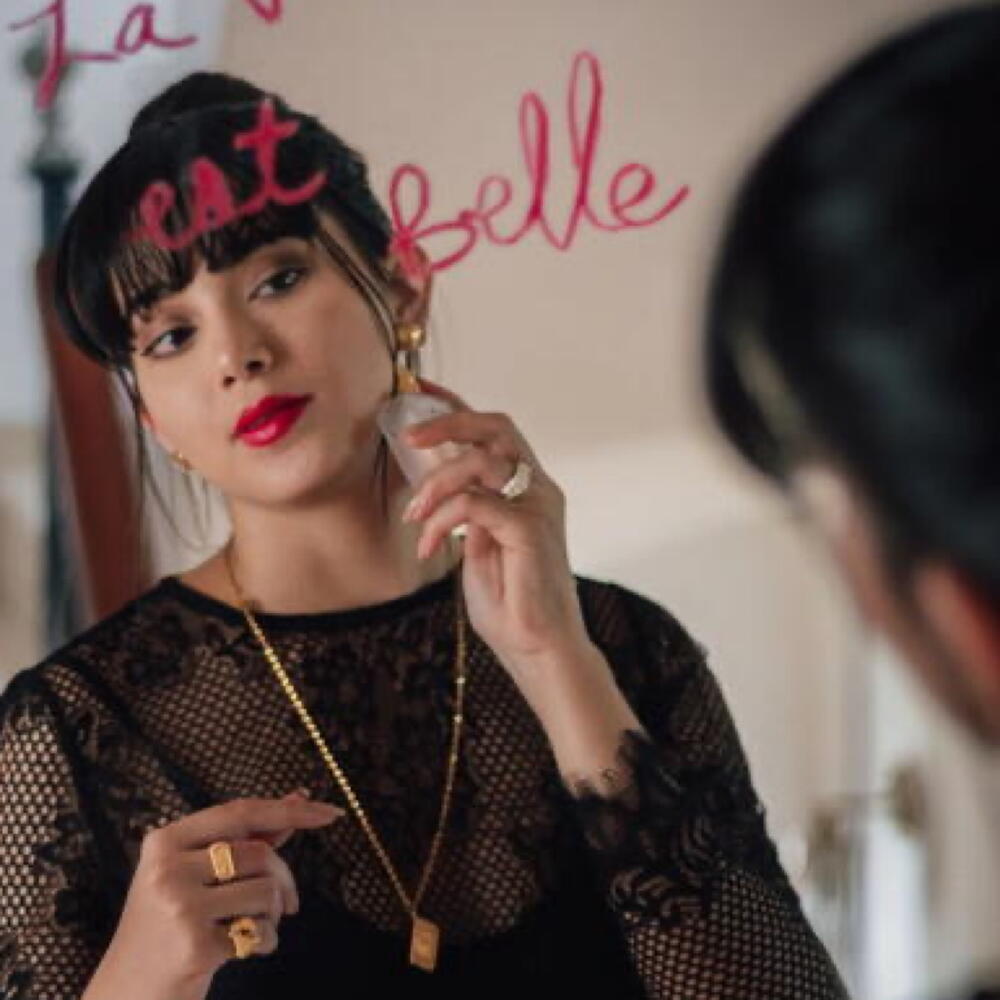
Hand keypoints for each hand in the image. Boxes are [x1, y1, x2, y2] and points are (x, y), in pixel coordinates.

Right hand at [84, 791, 342, 999]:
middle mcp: (168, 869)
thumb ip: (246, 836)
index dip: (290, 810)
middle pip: (260, 853)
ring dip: (274, 914)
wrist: (124, 995)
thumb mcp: (194, 874)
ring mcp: (180, 907)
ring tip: (253, 928)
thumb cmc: (167, 927)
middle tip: (288, 904)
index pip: (241, 811)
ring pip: (266, 891)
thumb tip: (299, 797)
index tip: (331, 813)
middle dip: (285, 879)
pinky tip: (243, 950)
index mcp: (166, 841)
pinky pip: (260, 931)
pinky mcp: (195, 946)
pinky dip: (265, 941)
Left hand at [401, 378, 594, 710]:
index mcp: (529, 490)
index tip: (419, 392)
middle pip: (497, 427)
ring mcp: (539, 507)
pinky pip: (475, 503)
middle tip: (410, 437)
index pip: (495, 433)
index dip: (457, 407)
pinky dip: (442, 519)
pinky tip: (430, 547)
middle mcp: (540, 489)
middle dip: (448, 422)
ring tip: (414, 517)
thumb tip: (438, 483)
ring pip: (480, 462)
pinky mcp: (529, 529)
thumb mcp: (477, 544)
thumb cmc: (510, 602)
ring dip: (435, 485)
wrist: (538, 648)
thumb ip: (468, 510)